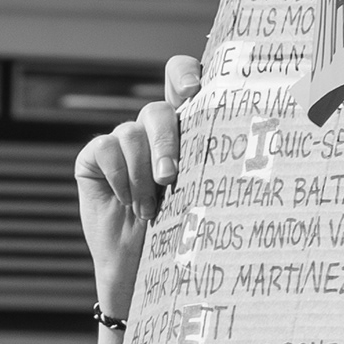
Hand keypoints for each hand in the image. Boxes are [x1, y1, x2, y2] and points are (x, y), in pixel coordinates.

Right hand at [73, 55, 197, 317]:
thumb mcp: (208, 194)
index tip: (194, 92)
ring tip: (152, 209)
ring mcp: (123, 141)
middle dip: (166, 142)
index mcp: (189, 129)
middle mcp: (155, 130)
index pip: (183, 80)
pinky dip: (120, 177)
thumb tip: (249, 140)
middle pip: (158, 110)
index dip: (186, 75)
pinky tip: (128, 203)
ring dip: (142, 175)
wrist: (146, 267)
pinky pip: (105, 148)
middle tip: (171, 178)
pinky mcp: (95, 156)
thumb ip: (214, 161)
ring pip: (132, 132)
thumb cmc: (189, 232)